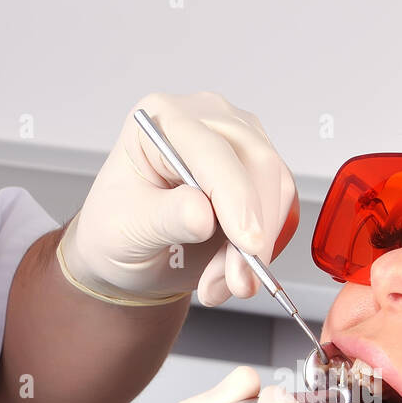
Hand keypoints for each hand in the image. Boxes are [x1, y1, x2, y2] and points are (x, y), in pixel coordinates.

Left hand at [59, 92, 299, 305]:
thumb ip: (165, 218)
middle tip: (234, 282)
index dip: (236, 198)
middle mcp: (205, 120)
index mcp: (161, 120)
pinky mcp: (259, 169)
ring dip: (258, 247)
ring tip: (222, 282)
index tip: (248, 244)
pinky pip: (282, 204)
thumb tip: (203, 215)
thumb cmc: (119, 230)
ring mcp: (237, 140)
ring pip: (276, 187)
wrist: (134, 250)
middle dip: (252, 234)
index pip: (212, 150)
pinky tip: (236, 268)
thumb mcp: (124, 230)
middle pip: (255, 165)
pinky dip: (268, 244)